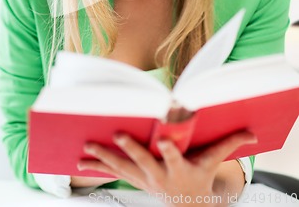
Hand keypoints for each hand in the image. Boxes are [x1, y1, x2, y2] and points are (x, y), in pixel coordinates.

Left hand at [77, 131, 255, 205]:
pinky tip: (80, 163)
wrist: (185, 205)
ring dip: (104, 159)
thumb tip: (252, 133)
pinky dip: (97, 168)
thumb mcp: (212, 162)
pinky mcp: (133, 180)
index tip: (162, 137)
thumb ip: (229, 144)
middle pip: (143, 163)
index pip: (174, 157)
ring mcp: (143, 180)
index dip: (168, 149)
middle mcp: (159, 176)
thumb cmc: (198, 177)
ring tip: (87, 148)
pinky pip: (113, 174)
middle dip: (131, 150)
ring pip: (122, 168)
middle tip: (117, 134)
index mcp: (179, 169)